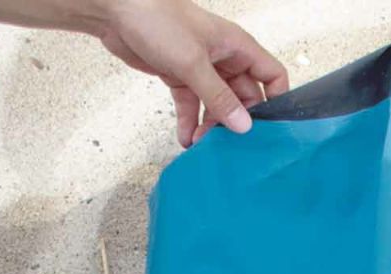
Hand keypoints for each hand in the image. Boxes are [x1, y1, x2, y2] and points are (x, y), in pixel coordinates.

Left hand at [97, 0, 288, 146]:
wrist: (113, 9)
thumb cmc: (157, 19)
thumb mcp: (193, 63)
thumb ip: (219, 98)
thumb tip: (244, 126)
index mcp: (237, 47)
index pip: (272, 75)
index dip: (276, 100)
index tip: (270, 127)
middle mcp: (224, 59)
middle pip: (245, 98)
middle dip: (237, 121)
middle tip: (230, 142)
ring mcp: (203, 69)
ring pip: (218, 105)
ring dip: (212, 126)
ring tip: (204, 144)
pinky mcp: (181, 77)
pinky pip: (193, 105)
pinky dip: (190, 122)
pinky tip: (187, 139)